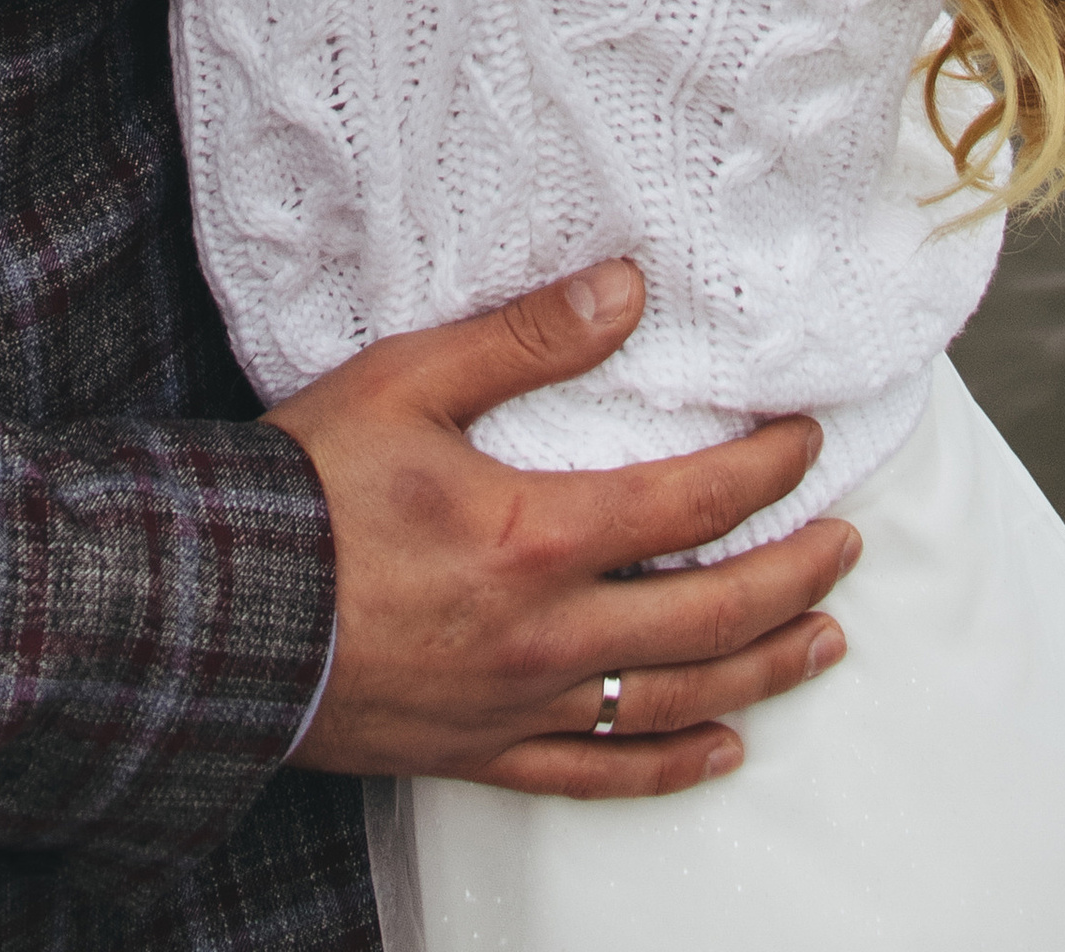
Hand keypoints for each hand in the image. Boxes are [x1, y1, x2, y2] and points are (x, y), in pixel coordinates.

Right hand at [268, 261, 854, 799]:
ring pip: (676, 698)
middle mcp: (547, 634)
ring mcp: (519, 704)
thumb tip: (625, 290)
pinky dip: (673, 765)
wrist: (216, 612)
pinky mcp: (483, 752)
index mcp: (536, 534)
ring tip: (827, 640)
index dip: (765, 471)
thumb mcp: (408, 381)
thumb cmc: (304, 486)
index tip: (807, 441)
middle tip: (848, 543)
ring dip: (764, 667)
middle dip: (794, 574)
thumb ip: (525, 339)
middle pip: (711, 612)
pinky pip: (601, 773)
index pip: (690, 502)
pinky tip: (723, 748)